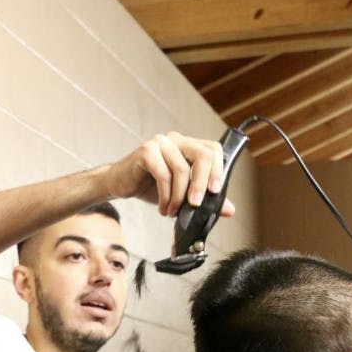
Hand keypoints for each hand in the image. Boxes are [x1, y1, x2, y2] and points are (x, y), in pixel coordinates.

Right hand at [106, 131, 235, 217]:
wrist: (121, 183)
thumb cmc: (151, 185)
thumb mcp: (183, 194)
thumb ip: (206, 199)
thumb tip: (230, 210)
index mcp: (189, 146)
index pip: (213, 149)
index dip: (218, 170)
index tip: (215, 191)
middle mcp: (177, 140)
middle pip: (202, 155)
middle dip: (201, 183)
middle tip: (195, 204)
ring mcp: (161, 143)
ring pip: (182, 169)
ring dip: (179, 197)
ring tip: (172, 211)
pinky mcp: (146, 151)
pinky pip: (163, 175)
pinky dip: (165, 196)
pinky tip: (163, 207)